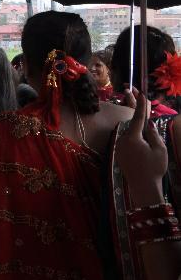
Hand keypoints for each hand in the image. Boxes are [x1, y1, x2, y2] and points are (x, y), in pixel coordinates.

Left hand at [115, 88, 166, 204]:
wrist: (142, 186)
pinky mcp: (118, 153)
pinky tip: (141, 150)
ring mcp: (118, 147)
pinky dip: (134, 142)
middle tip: (143, 118)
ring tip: (146, 146)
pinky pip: (127, 143)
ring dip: (138, 135)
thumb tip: (149, 124)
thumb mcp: (159, 149)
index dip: (140, 106)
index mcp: (132, 137)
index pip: (137, 118)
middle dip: (141, 124)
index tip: (141, 94)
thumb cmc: (154, 167)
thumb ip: (153, 134)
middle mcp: (121, 140)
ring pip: (130, 135)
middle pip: (133, 127)